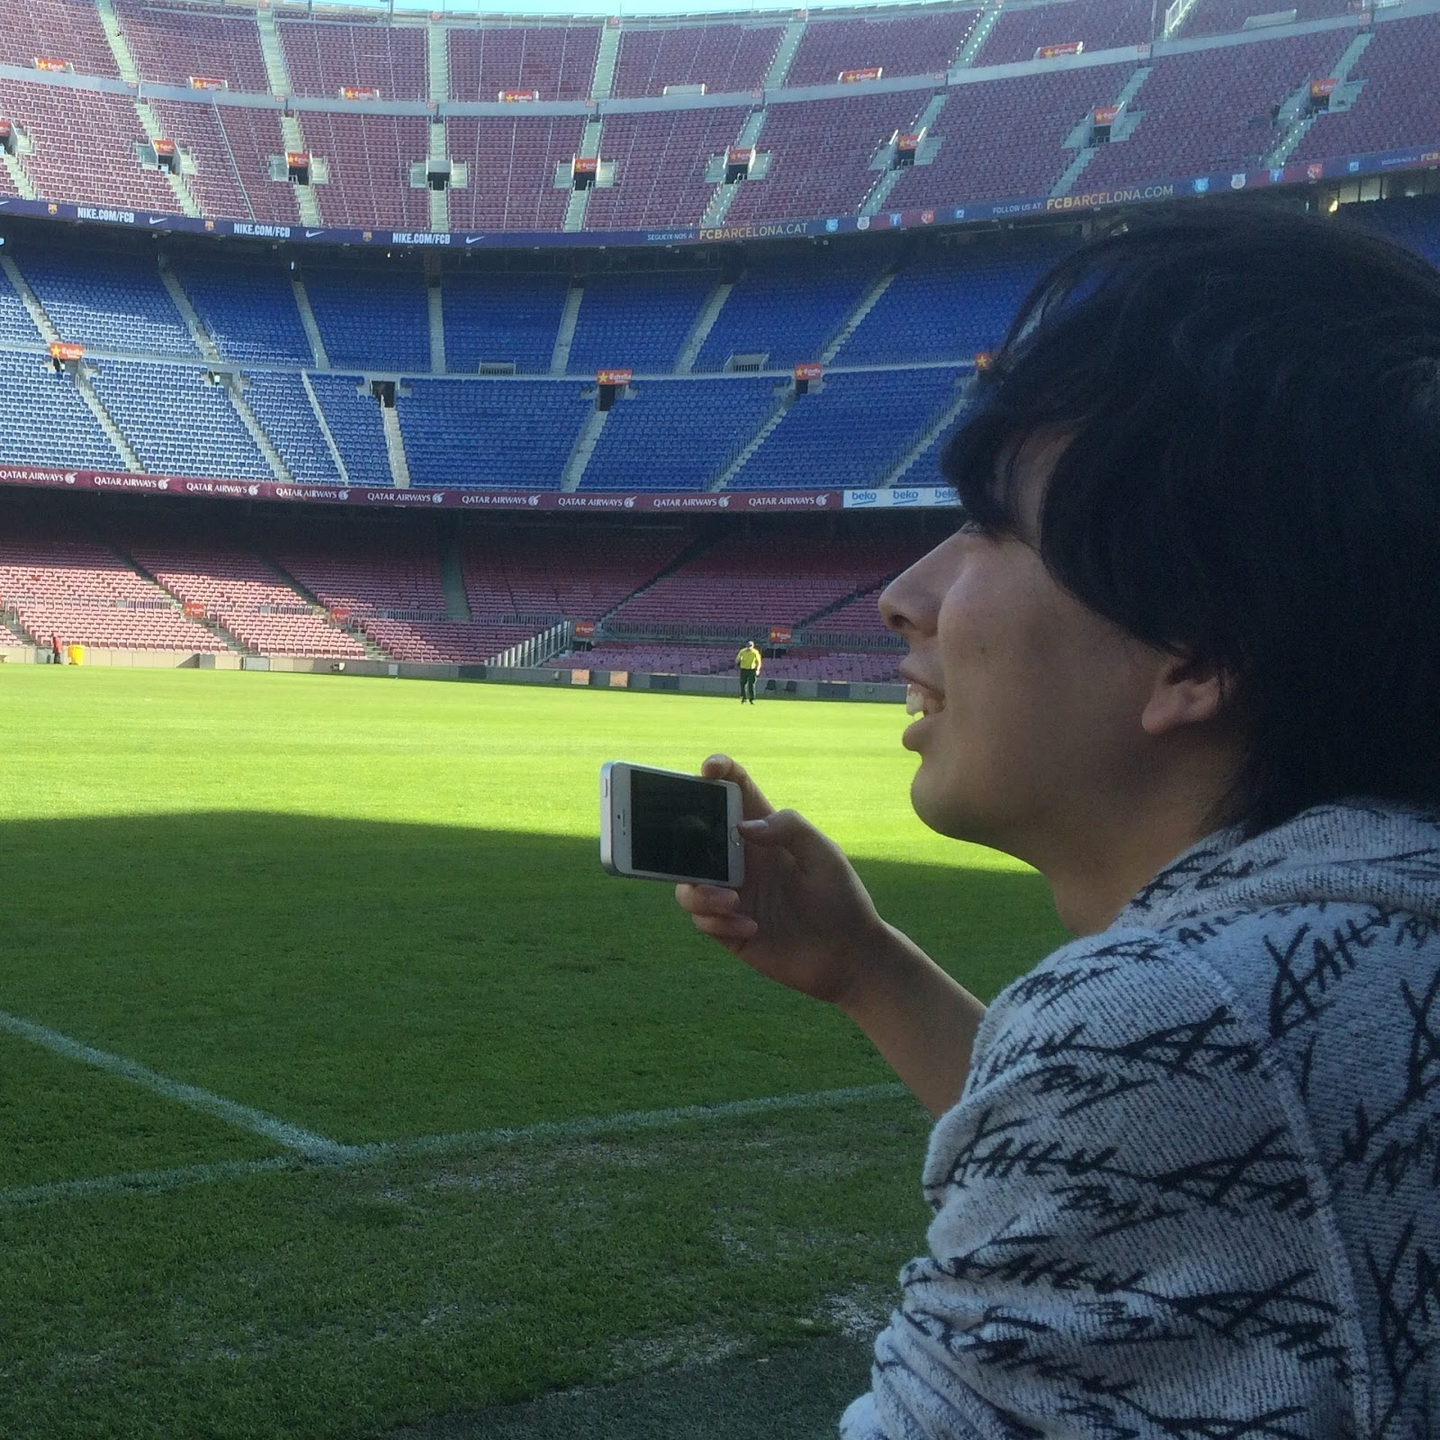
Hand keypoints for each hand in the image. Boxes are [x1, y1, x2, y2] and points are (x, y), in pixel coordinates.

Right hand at [675, 755, 886, 1005]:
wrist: (848, 957)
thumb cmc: (841, 899)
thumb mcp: (824, 854)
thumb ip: (788, 828)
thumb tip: (742, 826)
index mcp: (764, 833)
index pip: (735, 793)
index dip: (718, 773)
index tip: (708, 769)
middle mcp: (741, 860)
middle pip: (694, 837)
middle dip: (679, 835)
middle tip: (686, 844)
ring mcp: (732, 894)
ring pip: (688, 883)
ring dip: (700, 891)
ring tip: (733, 902)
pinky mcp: (729, 928)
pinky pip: (702, 919)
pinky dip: (717, 921)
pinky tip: (751, 927)